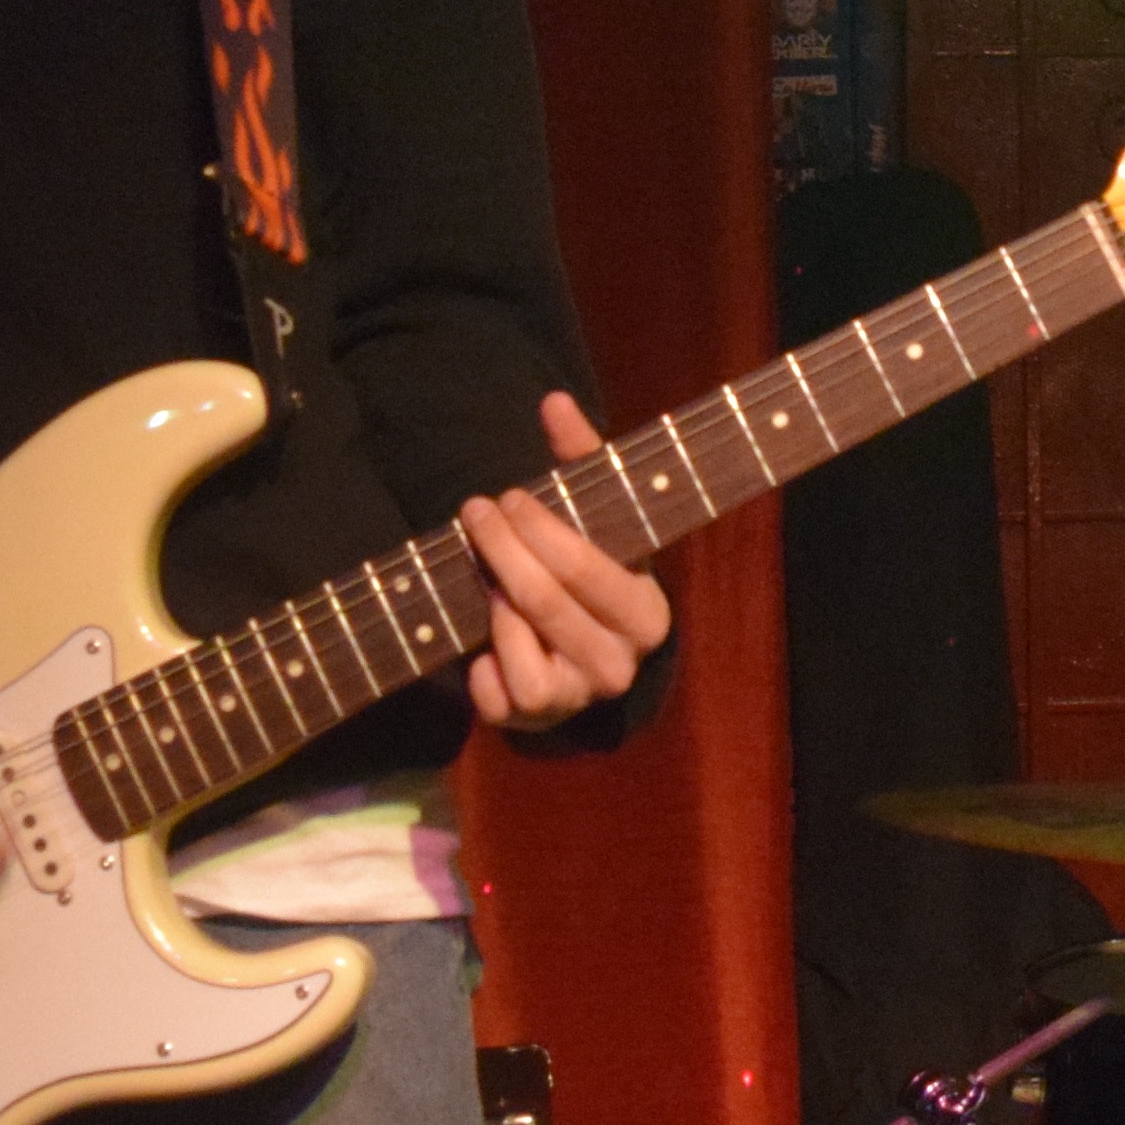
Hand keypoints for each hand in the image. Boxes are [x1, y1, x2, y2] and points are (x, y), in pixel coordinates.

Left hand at [464, 392, 675, 732]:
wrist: (585, 656)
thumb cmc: (590, 573)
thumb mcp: (597, 519)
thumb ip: (582, 461)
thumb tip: (554, 401)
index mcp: (648, 612)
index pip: (585, 566)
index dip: (537, 529)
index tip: (507, 496)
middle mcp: (620, 663)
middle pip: (544, 601)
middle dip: (501, 551)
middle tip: (476, 512)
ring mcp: (579, 698)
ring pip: (524, 655)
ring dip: (496, 612)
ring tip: (485, 580)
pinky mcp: (536, 723)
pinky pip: (499, 700)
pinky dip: (482, 671)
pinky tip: (480, 644)